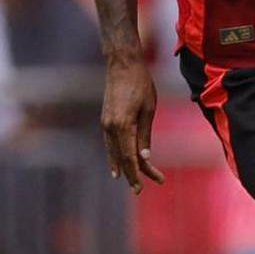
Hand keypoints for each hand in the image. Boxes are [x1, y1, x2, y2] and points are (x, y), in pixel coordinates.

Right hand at [101, 57, 164, 192]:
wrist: (122, 64)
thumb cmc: (140, 84)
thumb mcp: (148, 110)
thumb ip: (145, 135)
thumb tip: (144, 157)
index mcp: (123, 126)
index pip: (130, 157)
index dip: (136, 174)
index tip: (142, 188)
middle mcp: (110, 127)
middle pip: (121, 157)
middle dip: (131, 174)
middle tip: (139, 190)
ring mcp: (105, 123)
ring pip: (113, 151)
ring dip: (121, 166)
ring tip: (128, 179)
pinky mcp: (105, 119)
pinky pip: (110, 142)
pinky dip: (114, 154)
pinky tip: (117, 161)